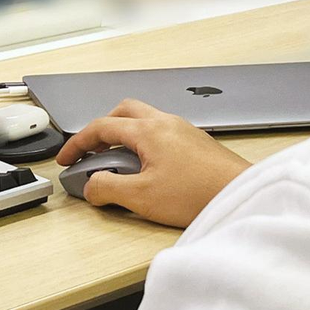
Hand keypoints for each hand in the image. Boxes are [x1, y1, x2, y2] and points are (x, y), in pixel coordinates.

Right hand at [56, 99, 251, 228]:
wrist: (243, 195)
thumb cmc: (199, 193)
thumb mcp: (141, 197)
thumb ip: (108, 189)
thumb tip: (91, 186)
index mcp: (148, 130)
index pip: (100, 127)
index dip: (77, 143)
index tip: (66, 159)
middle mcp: (165, 123)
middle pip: (123, 112)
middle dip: (102, 128)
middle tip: (91, 150)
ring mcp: (183, 130)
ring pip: (144, 120)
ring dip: (124, 134)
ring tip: (117, 161)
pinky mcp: (196, 143)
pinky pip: (161, 132)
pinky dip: (144, 142)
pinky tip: (147, 167)